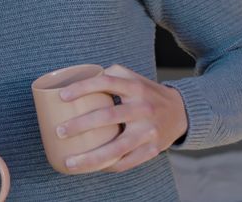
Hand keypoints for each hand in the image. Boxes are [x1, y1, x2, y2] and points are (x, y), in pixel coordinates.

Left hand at [56, 64, 187, 172]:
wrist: (181, 112)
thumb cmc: (146, 94)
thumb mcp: (133, 78)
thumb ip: (109, 75)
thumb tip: (77, 81)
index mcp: (136, 87)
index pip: (106, 83)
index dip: (82, 88)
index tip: (61, 96)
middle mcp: (143, 108)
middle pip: (108, 117)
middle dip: (80, 125)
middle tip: (60, 131)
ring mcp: (149, 131)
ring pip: (117, 148)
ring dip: (91, 157)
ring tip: (70, 162)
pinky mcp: (152, 149)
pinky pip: (126, 162)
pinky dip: (107, 166)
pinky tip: (91, 167)